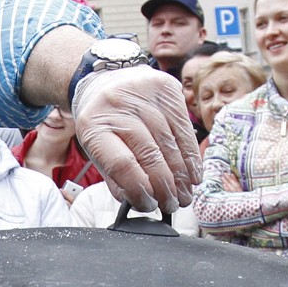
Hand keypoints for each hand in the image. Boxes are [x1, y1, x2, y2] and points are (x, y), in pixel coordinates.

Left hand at [71, 66, 200, 215]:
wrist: (108, 81)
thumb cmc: (105, 123)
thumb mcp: (97, 150)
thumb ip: (115, 178)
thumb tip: (141, 202)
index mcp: (94, 126)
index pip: (121, 165)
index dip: (140, 189)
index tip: (150, 205)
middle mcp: (118, 106)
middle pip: (149, 154)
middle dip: (165, 186)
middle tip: (172, 204)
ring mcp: (144, 94)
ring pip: (170, 142)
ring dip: (181, 175)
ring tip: (184, 195)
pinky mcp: (167, 88)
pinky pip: (184, 128)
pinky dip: (191, 155)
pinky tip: (193, 174)